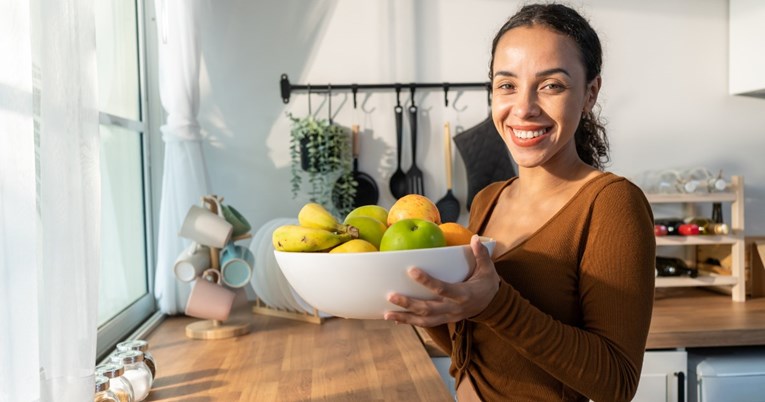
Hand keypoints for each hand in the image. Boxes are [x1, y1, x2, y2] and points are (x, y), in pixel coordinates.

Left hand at [384, 235, 499, 326]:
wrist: (494, 306)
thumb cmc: (487, 284)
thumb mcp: (487, 269)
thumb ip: (481, 254)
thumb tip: (475, 238)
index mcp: (464, 294)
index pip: (442, 288)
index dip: (427, 281)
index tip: (411, 271)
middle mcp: (454, 308)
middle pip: (428, 308)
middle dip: (409, 304)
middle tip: (391, 296)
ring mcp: (448, 316)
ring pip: (424, 320)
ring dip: (405, 317)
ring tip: (386, 313)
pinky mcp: (444, 320)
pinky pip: (425, 323)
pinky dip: (410, 322)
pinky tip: (395, 319)